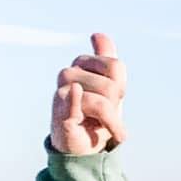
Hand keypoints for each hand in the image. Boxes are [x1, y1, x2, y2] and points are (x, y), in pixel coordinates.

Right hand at [50, 32, 127, 153]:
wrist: (84, 146)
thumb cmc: (98, 114)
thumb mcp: (109, 84)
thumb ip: (105, 58)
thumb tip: (97, 34)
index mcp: (80, 64)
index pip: (116, 67)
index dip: (120, 86)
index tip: (112, 97)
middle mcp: (68, 74)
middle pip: (113, 85)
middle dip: (116, 104)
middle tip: (104, 115)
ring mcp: (62, 93)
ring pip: (104, 101)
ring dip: (110, 119)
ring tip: (99, 124)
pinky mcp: (60, 114)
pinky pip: (75, 103)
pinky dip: (75, 104)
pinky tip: (79, 110)